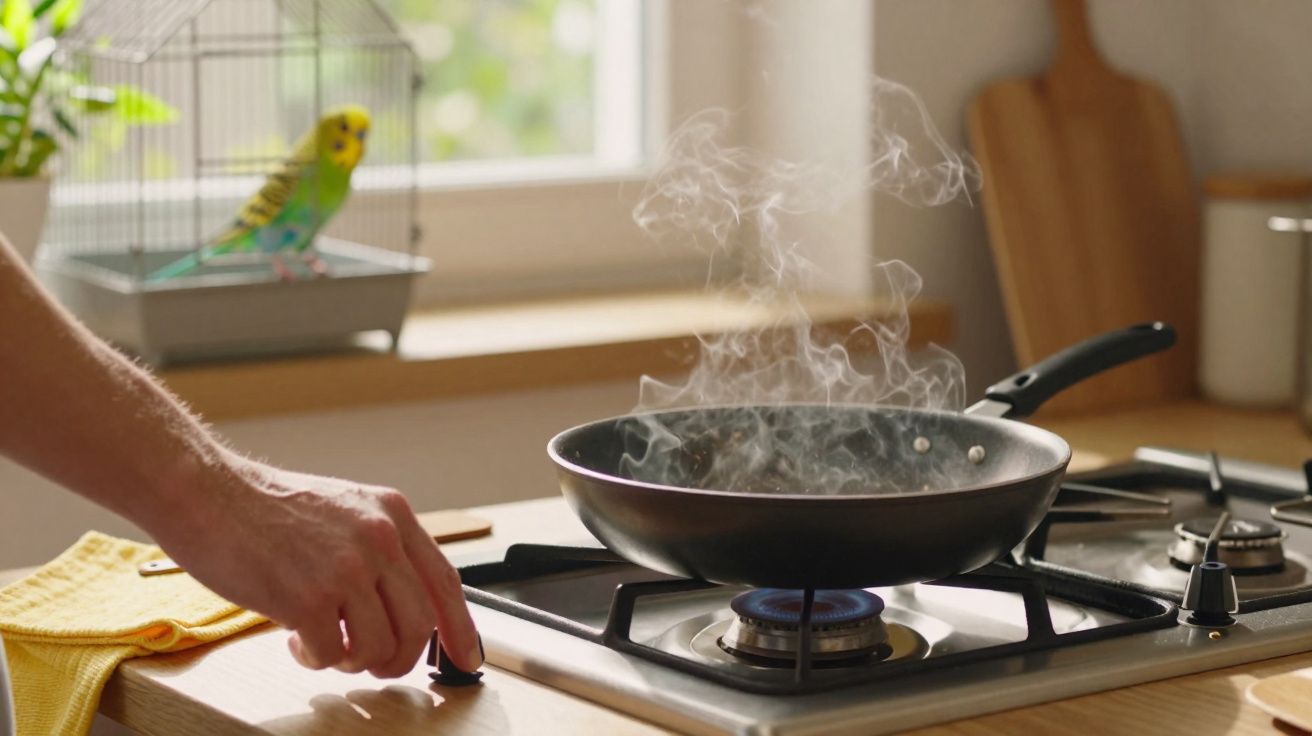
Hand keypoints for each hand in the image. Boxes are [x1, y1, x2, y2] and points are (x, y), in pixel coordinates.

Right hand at [145, 450, 480, 677]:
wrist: (207, 493)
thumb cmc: (266, 508)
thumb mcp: (345, 510)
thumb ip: (380, 549)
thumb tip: (404, 604)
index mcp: (392, 514)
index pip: (444, 582)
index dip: (461, 627)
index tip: (468, 658)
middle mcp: (378, 538)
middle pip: (420, 624)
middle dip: (400, 658)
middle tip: (373, 662)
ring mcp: (346, 567)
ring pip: (381, 646)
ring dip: (356, 660)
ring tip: (328, 644)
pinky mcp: (308, 597)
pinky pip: (333, 654)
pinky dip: (317, 659)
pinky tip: (297, 640)